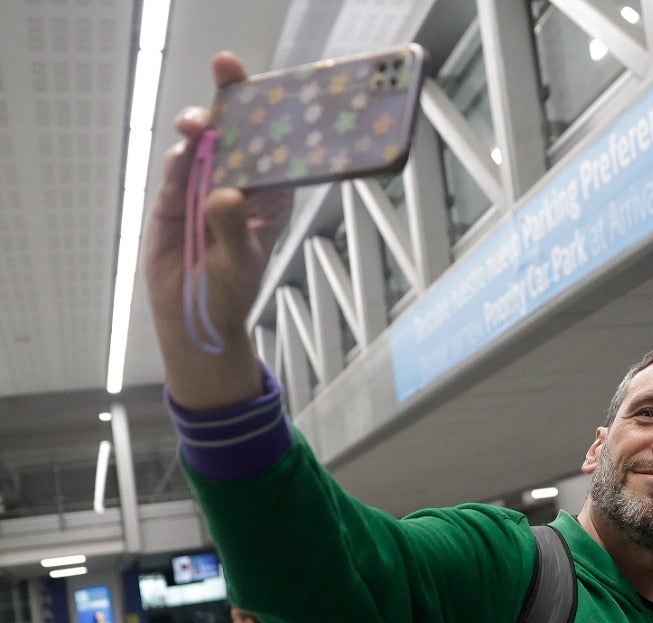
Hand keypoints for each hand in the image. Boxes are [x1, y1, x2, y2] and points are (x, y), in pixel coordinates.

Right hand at [145, 52, 293, 409]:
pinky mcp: (173, 198)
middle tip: (227, 72)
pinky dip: (179, 160)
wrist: (193, 318)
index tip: (268, 86)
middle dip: (231, 100)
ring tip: (198, 127)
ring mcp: (204, 188)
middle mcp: (239, 185)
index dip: (272, 113)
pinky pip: (176, 170)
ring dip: (200, 128)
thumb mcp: (239, 263)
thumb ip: (232, 228)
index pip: (275, 147)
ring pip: (203, 144)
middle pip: (237, 133)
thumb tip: (225, 196)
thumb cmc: (230, 292)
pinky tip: (183, 156)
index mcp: (270, 196)